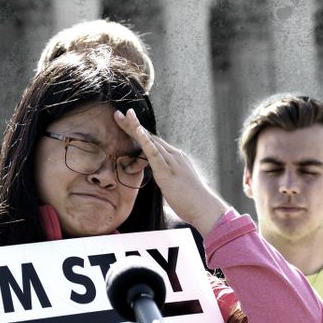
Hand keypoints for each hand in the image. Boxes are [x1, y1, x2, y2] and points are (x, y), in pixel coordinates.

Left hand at [112, 109, 227, 234]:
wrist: (204, 208)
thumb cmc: (192, 201)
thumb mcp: (176, 185)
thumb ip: (168, 179)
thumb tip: (164, 181)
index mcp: (175, 158)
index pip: (154, 142)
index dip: (139, 133)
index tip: (127, 124)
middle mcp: (174, 155)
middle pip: (150, 137)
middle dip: (132, 126)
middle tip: (117, 115)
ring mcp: (171, 161)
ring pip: (150, 140)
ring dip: (135, 128)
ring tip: (123, 117)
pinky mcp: (167, 170)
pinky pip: (153, 153)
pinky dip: (144, 140)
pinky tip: (137, 130)